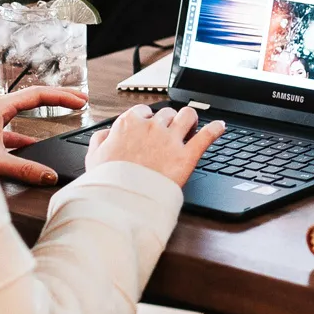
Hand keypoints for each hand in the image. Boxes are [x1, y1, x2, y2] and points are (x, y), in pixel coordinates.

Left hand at [0, 88, 86, 185]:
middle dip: (60, 97)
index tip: (80, 101)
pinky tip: (32, 144)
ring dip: (45, 111)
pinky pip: (13, 126)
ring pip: (24, 109)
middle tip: (80, 99)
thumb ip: (24, 169)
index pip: (38, 94)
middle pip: (34, 96)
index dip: (62, 97)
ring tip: (62, 114)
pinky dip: (27, 132)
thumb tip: (49, 175)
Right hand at [85, 104, 224, 186]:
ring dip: (190, 119)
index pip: (143, 111)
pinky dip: (216, 129)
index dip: (148, 120)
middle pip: (167, 114)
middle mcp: (152, 127)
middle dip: (169, 122)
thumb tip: (107, 133)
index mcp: (129, 124)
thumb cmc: (107, 181)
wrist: (122, 202)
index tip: (150, 127)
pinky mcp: (187, 156)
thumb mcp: (93, 157)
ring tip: (192, 126)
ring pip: (188, 115)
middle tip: (170, 133)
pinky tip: (220, 127)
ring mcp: (171, 140)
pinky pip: (207, 135)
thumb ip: (100, 140)